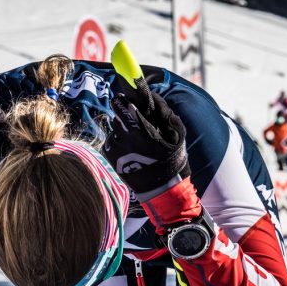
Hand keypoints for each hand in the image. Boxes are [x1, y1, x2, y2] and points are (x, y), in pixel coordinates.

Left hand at [102, 85, 189, 199]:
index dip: (123, 100)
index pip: (121, 105)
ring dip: (123, 130)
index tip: (126, 99)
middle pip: (117, 116)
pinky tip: (131, 150)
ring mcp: (115, 149)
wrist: (160, 188)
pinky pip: (112, 140)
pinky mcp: (109, 156)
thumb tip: (153, 96)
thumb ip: (165, 112)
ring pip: (114, 129)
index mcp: (140, 131)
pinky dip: (119, 142)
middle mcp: (124, 139)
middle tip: (137, 124)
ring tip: (137, 142)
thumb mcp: (177, 133)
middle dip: (126, 117)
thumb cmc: (172, 159)